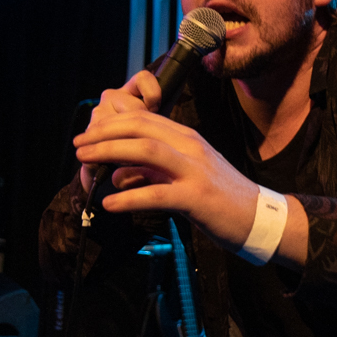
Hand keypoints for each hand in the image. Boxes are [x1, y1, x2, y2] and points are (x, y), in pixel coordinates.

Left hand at [74, 71, 307, 262]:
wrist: (257, 217)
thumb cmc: (218, 198)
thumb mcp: (183, 175)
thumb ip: (151, 170)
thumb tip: (116, 173)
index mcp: (186, 138)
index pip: (143, 118)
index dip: (110, 123)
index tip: (87, 135)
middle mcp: (190, 147)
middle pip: (140, 127)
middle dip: (104, 133)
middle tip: (78, 146)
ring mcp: (194, 171)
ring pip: (146, 151)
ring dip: (111, 153)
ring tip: (85, 163)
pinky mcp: (196, 198)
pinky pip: (156, 194)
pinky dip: (128, 196)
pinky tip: (109, 203)